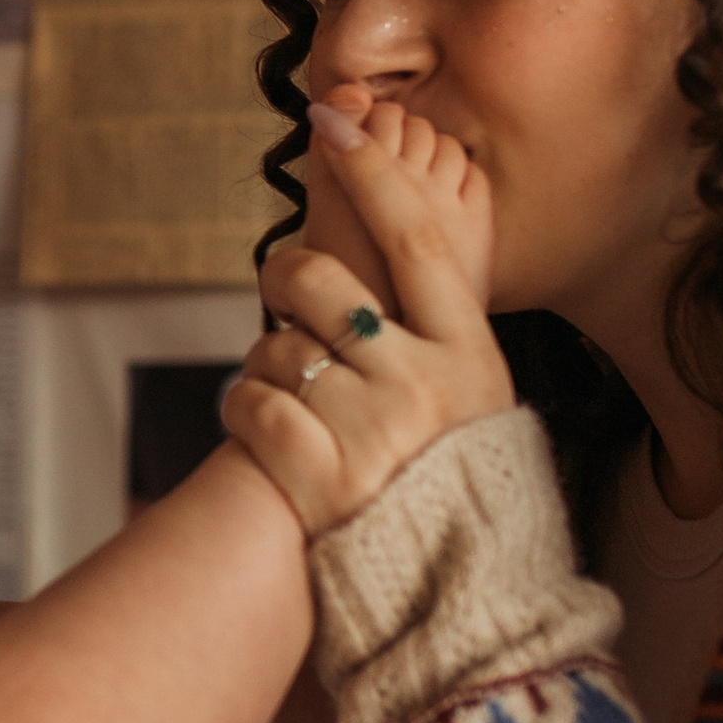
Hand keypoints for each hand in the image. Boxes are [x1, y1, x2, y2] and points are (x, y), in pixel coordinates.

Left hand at [227, 100, 511, 537]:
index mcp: (470, 355)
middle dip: (285, 279)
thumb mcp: (480, 402)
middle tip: (286, 298)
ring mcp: (370, 432)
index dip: (373, 173)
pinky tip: (265, 428)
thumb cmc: (459, 487)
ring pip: (276, 348)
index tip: (333, 122)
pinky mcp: (318, 480)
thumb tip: (397, 240)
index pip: (416, 239)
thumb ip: (439, 335)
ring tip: (297, 401)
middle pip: (322, 283)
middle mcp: (422, 384)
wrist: (458, 601)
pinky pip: (248, 404)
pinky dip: (242, 409)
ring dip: (268, 364)